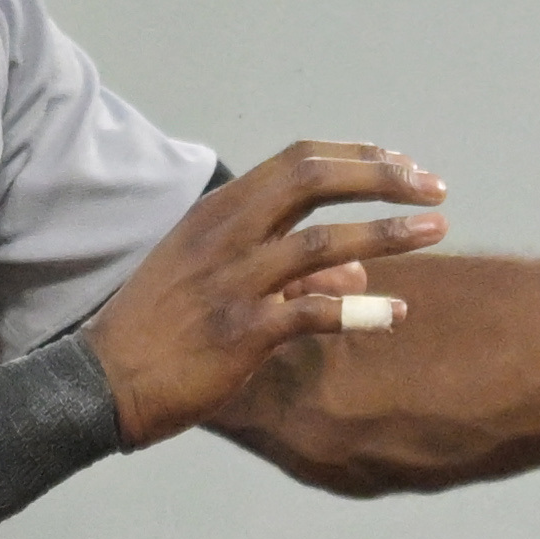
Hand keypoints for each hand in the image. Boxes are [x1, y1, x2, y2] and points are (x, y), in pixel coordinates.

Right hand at [86, 141, 447, 447]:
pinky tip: (396, 314)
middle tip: (434, 187)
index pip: (298, 159)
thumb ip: (294, 274)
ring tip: (436, 230)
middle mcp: (227, 234)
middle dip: (381, 177)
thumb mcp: (220, 282)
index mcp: (220, 210)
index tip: (404, 164)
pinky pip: (312, 313)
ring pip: (324, 243)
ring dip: (387, 233)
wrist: (103, 382)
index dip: (357, 156)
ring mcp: (233, 281)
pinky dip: (361, 312)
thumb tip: (359, 277)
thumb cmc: (163, 329)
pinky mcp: (240, 331)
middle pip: (313, 180)